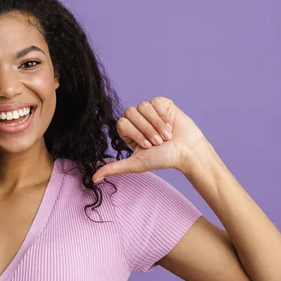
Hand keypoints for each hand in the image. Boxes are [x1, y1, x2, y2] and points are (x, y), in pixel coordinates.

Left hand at [92, 96, 213, 182]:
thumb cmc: (163, 159)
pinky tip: (171, 125)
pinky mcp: (162, 104)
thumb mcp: (136, 164)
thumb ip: (114, 168)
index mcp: (129, 132)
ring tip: (166, 135)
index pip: (122, 123)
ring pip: (143, 106)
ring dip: (155, 123)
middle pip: (130, 112)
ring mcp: (150, 111)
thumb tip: (93, 179)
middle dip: (145, 129)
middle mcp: (138, 120)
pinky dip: (163, 115)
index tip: (147, 146)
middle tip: (158, 142)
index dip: (135, 133)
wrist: (187, 151)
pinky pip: (155, 102)